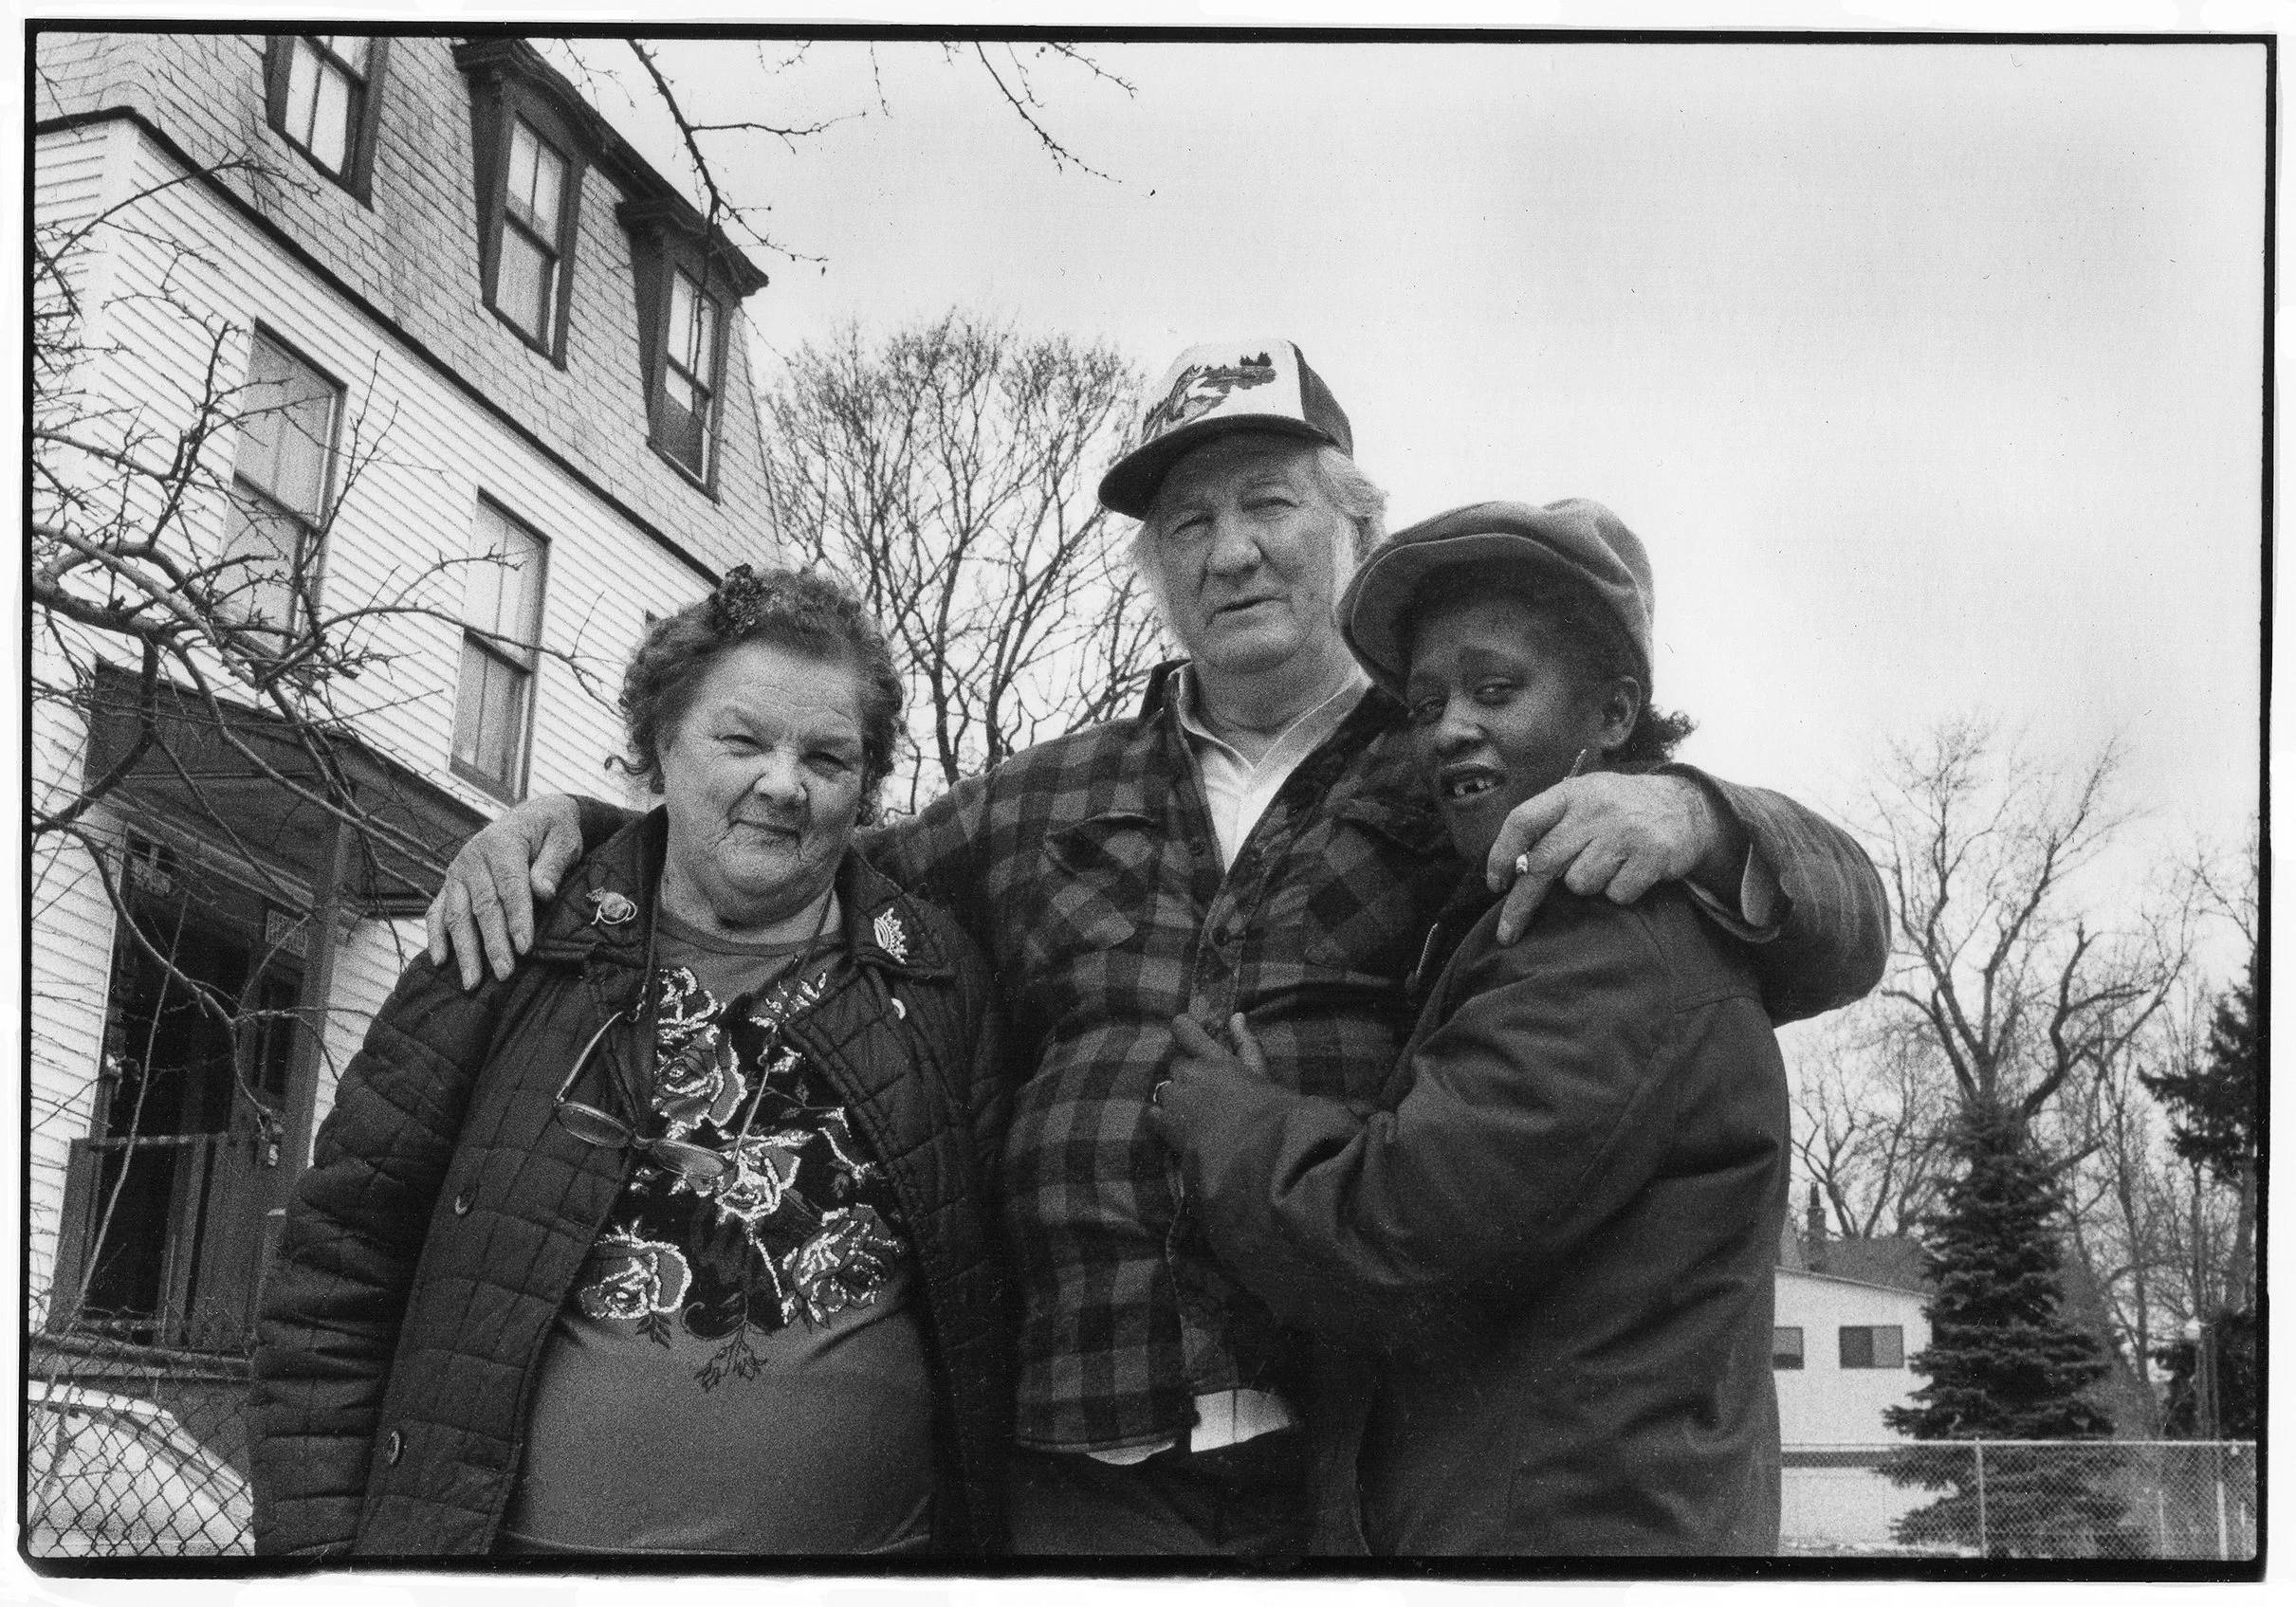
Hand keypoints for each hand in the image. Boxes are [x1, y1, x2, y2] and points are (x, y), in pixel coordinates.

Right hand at [425, 795, 584, 987]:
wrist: (534, 818)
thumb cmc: (553, 832)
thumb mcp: (563, 840)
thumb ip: (552, 865)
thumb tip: (543, 891)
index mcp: (503, 843)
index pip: (509, 886)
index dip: (518, 918)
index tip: (524, 948)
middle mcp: (474, 857)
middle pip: (482, 906)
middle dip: (493, 943)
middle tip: (504, 973)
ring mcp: (458, 871)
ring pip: (457, 914)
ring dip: (464, 950)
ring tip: (472, 981)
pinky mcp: (451, 884)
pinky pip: (437, 911)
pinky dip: (436, 936)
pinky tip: (440, 961)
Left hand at [1153, 1013, 1268, 1127]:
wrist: (1250, 1153)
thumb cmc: (1263, 1111)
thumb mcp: (1260, 1073)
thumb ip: (1246, 1043)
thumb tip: (1236, 1016)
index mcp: (1213, 1057)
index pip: (1183, 1027)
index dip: (1184, 1030)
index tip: (1192, 1041)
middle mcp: (1189, 1072)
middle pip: (1177, 1064)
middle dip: (1188, 1075)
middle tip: (1209, 1094)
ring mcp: (1174, 1098)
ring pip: (1165, 1088)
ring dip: (1177, 1097)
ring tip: (1198, 1116)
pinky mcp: (1164, 1123)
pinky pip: (1153, 1113)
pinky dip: (1163, 1118)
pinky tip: (1181, 1129)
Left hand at [1484, 773, 1737, 943]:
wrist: (1686, 806)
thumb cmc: (1619, 811)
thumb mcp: (1584, 800)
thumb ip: (1551, 825)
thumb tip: (1512, 871)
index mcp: (1572, 792)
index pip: (1522, 821)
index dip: (1501, 855)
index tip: (1495, 884)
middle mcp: (1596, 807)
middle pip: (1542, 864)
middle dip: (1520, 904)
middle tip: (1507, 932)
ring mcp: (1625, 830)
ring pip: (1579, 884)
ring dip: (1588, 886)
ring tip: (1608, 866)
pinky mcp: (1653, 854)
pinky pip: (1616, 894)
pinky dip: (1620, 892)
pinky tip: (1632, 872)